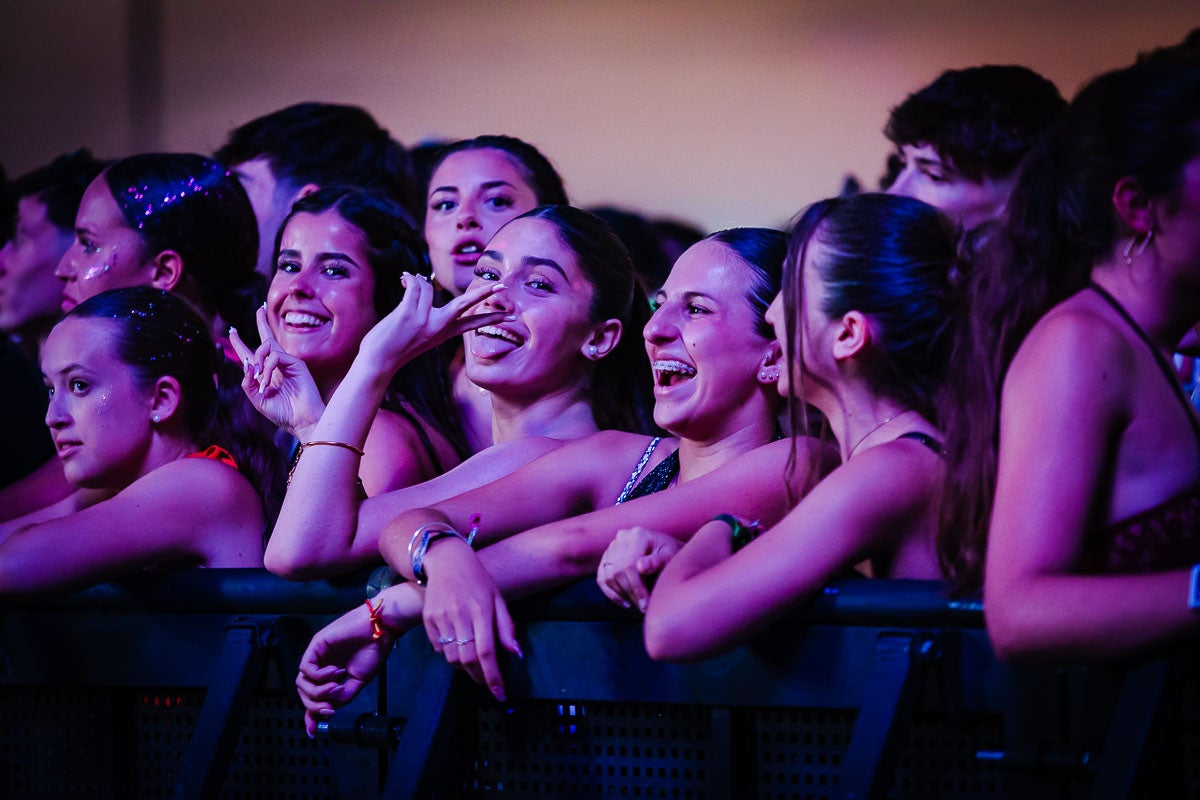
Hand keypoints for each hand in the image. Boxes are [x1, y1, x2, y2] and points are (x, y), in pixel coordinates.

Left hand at [229, 306, 325, 435]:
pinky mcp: (296, 363)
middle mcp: (277, 365)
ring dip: (258, 361)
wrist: (302, 421)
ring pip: (267, 346)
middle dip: (262, 321)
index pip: (251, 354)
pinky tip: (267, 381)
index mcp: (266, 374)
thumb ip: (247, 384)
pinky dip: (268, 368)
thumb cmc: (283, 414)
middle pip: (267, 338)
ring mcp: (287, 363)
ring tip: (260, 379)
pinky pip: (276, 356)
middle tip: (260, 308)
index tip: (232, 331)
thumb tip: (246, 363)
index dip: (240, 343)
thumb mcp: (257, 401)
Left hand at [295, 585, 417, 735]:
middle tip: (331, 707)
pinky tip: (335, 672)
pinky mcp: (316, 645)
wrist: (382, 630)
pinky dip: (319, 675)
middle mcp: (322, 665)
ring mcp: (318, 656)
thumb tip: (330, 706)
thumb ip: (343, 696)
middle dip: (315, 705)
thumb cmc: (374, 649)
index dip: (311, 714)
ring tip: (336, 686)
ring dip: (318, 691)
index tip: (313, 731)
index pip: (314, 697)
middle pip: (304, 692)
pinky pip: (306, 668)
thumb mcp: (359, 681)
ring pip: (302, 682)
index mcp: (331, 674)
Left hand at [357, 274, 509, 374]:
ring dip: (416, 280)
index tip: (511, 317)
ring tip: (407, 282)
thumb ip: (426, 312)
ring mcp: (424, 320)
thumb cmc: (395, 347)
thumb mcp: (419, 334)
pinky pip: (414, 285)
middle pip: (467, 304)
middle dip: (485, 293)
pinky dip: (408, 278)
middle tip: (502, 287)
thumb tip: (423, 280)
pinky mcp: (408, 313)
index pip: (474, 323)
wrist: (378, 361)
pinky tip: (403, 278)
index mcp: (444, 333)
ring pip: (428, 285)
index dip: (492, 318)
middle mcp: (438, 326)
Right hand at [421, 539, 521, 701]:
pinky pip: (438, 648)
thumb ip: (506, 627)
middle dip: (478, 677)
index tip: (500, 694)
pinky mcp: (427, 619)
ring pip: (451, 657)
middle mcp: (460, 615)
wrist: (447, 561)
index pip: (487, 652)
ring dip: (464, 668)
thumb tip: (516, 654)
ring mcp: (441, 617)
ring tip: (473, 664)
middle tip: (486, 682)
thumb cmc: (478, 581)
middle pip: (467, 659)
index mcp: (481, 610)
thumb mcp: (498, 599)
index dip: (493, 676)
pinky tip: (457, 646)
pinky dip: (449, 654)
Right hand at [597, 527, 682, 611]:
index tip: (645, 603)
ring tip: (637, 603)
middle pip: (617, 571)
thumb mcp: (669, 556)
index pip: (629, 564)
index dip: (636, 587)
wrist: (667, 551)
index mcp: (637, 534)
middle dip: (630, 592)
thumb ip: (657, 562)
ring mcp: (612, 546)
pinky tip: (625, 602)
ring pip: (608, 576)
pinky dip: (610, 592)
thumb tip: (641, 567)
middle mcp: (622, 537)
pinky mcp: (607, 557)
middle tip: (643, 606)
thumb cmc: (671, 554)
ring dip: (621, 594)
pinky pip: (602, 577)